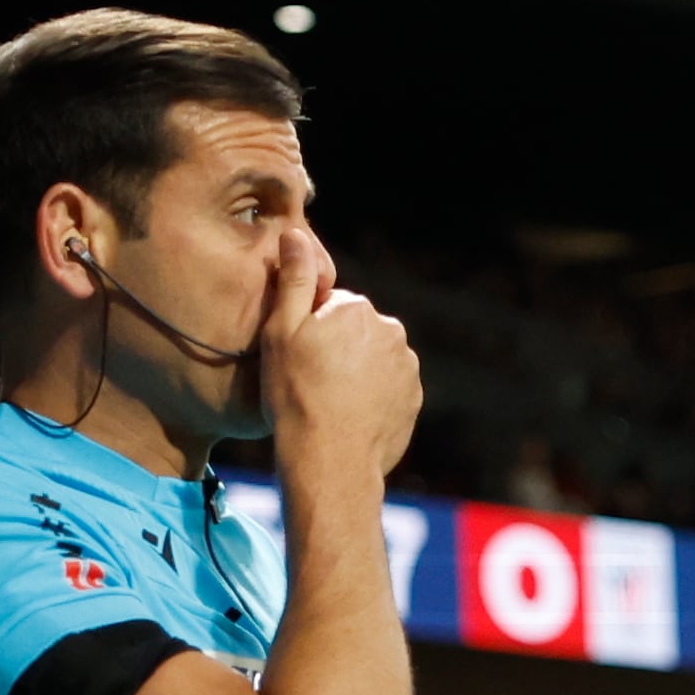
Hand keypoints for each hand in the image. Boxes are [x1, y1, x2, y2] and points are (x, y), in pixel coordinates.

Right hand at [263, 270, 420, 497]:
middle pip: (356, 333)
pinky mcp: (413, 401)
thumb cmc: (296, 395)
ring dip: (357, 374)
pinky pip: (389, 390)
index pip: (330, 308)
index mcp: (357, 309)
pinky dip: (373, 398)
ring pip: (374, 361)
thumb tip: (296, 234)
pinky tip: (350, 417)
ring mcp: (407, 369)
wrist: (330, 460)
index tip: (297, 359)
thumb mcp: (281, 332)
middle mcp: (391, 332)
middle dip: (337, 350)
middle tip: (311, 383)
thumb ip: (293, 280)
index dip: (309, 332)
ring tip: (331, 403)